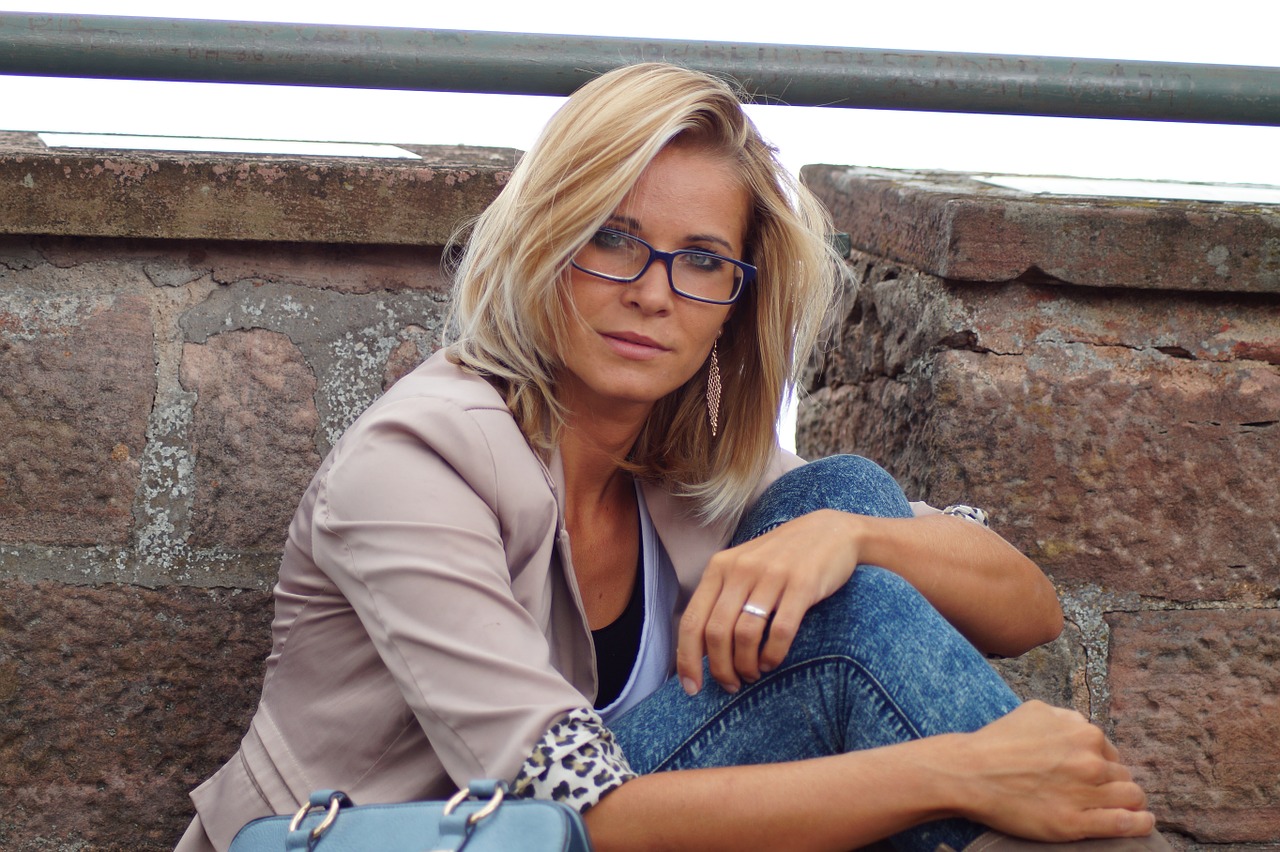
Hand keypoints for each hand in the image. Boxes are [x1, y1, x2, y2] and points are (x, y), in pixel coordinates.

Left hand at [676, 510, 860, 693]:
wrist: (830, 531)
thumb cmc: (782, 557)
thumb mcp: (743, 567)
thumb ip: (721, 598)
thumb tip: (699, 649)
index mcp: (719, 567)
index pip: (692, 620)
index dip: (687, 659)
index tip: (692, 688)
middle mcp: (740, 569)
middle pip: (717, 633)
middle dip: (720, 668)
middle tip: (731, 685)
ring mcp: (771, 575)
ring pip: (745, 635)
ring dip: (746, 665)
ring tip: (752, 675)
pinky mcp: (802, 584)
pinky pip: (780, 631)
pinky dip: (773, 655)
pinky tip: (772, 662)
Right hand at [957, 701, 1155, 840]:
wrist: (970, 773)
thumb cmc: (997, 742)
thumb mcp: (1035, 712)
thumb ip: (1066, 718)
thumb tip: (1082, 725)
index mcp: (1084, 733)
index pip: (1111, 751)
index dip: (1105, 763)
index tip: (1096, 774)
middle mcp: (1090, 760)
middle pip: (1123, 774)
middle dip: (1116, 782)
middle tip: (1101, 792)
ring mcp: (1085, 793)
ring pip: (1131, 798)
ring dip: (1131, 802)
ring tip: (1129, 808)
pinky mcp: (1075, 823)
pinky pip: (1123, 824)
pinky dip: (1139, 823)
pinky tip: (1144, 823)